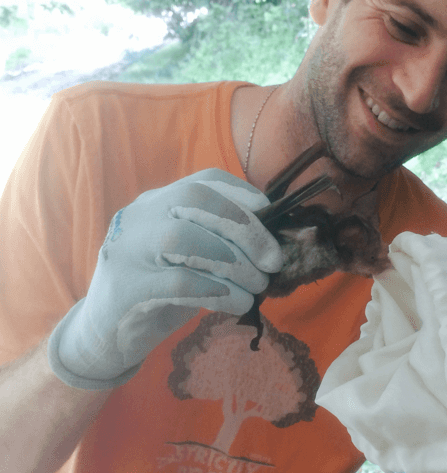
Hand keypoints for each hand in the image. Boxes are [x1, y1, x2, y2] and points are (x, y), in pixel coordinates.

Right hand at [48, 169, 284, 389]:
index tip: (269, 212)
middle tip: (272, 260)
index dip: (241, 192)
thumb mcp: (189, 256)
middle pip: (195, 201)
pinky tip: (238, 302)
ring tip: (258, 285)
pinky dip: (217, 291)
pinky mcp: (126, 287)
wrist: (106, 334)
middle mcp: (141, 216)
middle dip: (243, 227)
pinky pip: (178, 282)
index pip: (203, 181)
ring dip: (234, 263)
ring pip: (184, 238)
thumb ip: (218, 240)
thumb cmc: (160, 290)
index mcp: (159, 202)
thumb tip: (270, 242)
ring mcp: (128, 249)